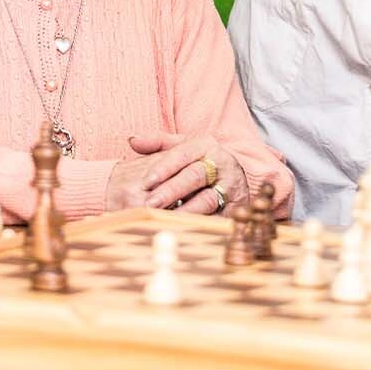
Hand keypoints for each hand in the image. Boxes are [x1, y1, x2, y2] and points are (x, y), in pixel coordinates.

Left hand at [106, 134, 245, 212]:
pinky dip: (199, 223)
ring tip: (165, 218)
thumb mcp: (183, 148)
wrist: (237, 178)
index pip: (182, 154)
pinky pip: (217, 217)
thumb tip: (133, 140)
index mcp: (206, 145)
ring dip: (185, 210)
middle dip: (172, 190)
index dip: (164, 168)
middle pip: (195, 175)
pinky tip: (183, 229)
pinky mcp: (235, 207)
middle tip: (151, 203)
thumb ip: (158, 143)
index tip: (146, 181)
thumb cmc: (201, 162)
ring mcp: (230, 186)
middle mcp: (221, 163)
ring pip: (207, 198)